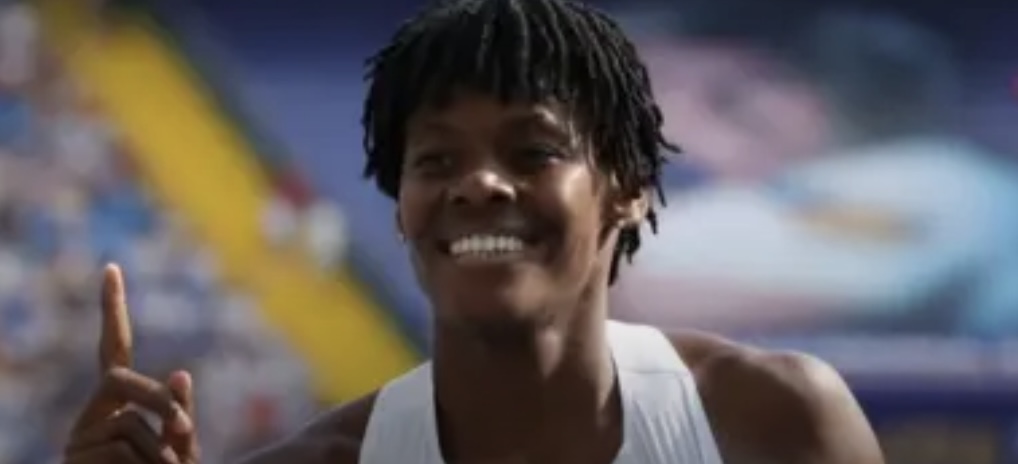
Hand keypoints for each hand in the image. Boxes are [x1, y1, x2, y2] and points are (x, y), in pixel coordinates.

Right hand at [63, 264, 199, 463]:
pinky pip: (123, 451)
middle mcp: (92, 415)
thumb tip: (179, 374)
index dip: (111, 310)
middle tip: (185, 435)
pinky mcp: (74, 458)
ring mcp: (78, 439)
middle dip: (160, 403)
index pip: (112, 349)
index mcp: (117, 404)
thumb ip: (177, 418)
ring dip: (161, 457)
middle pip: (121, 380)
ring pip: (131, 427)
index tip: (111, 268)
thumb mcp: (179, 453)